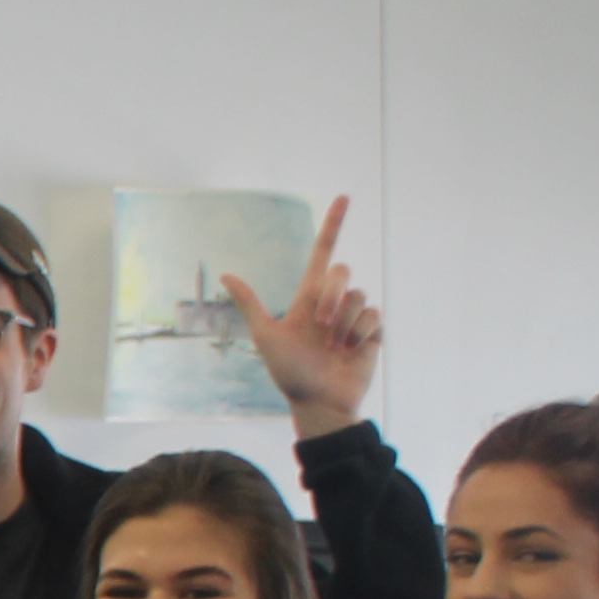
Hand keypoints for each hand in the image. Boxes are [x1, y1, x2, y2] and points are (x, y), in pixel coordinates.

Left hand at [218, 195, 377, 435]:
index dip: (333, 225)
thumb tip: (226, 273)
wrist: (318, 401)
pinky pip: (373, 314)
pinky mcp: (371, 331)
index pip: (322, 253)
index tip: (344, 197)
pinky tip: (351, 350)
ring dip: (344, 321)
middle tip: (321, 325)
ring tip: (334, 346)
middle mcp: (332, 302)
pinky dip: (361, 332)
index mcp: (308, 298)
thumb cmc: (289, 373)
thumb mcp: (266, 337)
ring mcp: (352, 316)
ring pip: (357, 295)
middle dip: (331, 295)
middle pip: (340, 272)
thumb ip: (251, 304)